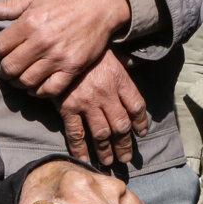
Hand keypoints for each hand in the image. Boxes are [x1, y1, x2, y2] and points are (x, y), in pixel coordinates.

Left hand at [0, 0, 130, 96]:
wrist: (100, 6)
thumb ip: (7, 6)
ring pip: (26, 81)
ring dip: (17, 82)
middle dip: (2, 71)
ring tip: (17, 77)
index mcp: (30, 22)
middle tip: (4, 69)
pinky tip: (35, 85)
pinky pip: (50, 89)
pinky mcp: (73, 68)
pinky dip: (38, 91)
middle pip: (10, 67)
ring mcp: (59, 57)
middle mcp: (43, 41)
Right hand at [53, 50, 148, 164]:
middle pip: (121, 126)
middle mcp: (106, 94)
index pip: (137, 107)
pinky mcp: (68, 107)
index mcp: (120, 80)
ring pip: (102, 134)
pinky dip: (80, 149)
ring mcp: (87, 102)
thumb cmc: (88, 49)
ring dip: (106, 151)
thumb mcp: (110, 53)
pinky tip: (84, 159)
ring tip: (108, 162)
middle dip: (124, 145)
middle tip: (125, 158)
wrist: (61, 41)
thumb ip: (122, 64)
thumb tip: (134, 64)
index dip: (140, 123)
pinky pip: (76, 133)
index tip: (141, 133)